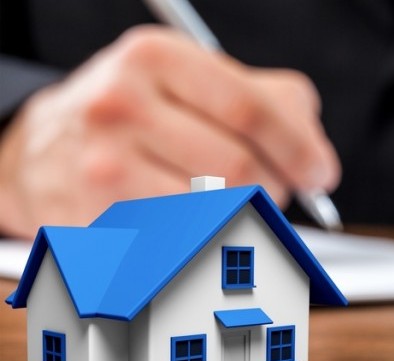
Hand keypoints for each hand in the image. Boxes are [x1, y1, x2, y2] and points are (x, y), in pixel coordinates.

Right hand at [0, 25, 338, 237]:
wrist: (47, 149)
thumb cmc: (143, 113)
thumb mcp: (197, 80)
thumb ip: (272, 102)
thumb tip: (315, 158)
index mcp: (155, 58)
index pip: (250, 110)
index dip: (299, 148)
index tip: (321, 174)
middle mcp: (120, 106)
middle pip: (239, 170)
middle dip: (276, 190)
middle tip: (279, 192)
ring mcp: (101, 167)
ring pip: (215, 214)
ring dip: (246, 218)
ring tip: (235, 202)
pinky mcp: (95, 220)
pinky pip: (184, 243)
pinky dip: (208, 239)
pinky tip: (198, 221)